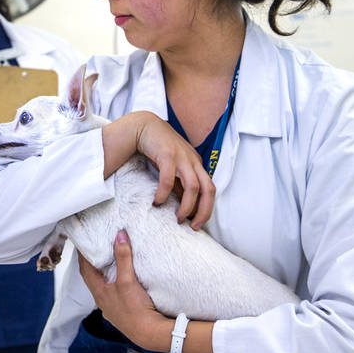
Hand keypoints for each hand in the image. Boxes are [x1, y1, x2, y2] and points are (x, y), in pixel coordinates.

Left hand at [78, 231, 168, 352]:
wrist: (149, 333)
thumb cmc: (135, 310)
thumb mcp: (128, 280)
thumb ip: (123, 258)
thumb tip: (119, 236)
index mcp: (99, 292)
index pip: (85, 269)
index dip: (82, 255)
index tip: (82, 243)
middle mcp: (102, 301)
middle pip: (92, 278)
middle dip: (91, 263)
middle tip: (94, 249)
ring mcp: (111, 308)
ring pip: (102, 287)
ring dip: (102, 275)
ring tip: (107, 262)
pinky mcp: (121, 313)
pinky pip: (113, 295)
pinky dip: (113, 285)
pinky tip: (120, 283)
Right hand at [132, 112, 214, 229]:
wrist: (144, 126)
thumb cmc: (158, 148)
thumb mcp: (173, 167)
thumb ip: (179, 183)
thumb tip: (183, 205)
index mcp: (197, 165)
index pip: (210, 190)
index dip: (206, 208)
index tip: (196, 223)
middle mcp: (193, 161)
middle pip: (209, 190)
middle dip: (204, 211)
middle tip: (193, 226)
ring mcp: (182, 157)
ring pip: (194, 187)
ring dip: (187, 206)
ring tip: (177, 218)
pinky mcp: (167, 154)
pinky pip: (169, 179)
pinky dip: (165, 193)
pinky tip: (157, 202)